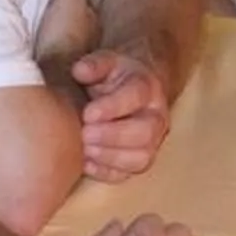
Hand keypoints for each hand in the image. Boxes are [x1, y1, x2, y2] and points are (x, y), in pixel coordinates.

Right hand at [34, 0, 100, 66]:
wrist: (50, 74)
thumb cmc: (65, 34)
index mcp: (90, 21)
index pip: (81, 1)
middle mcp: (84, 38)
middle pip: (70, 16)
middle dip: (59, 8)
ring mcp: (68, 52)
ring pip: (58, 30)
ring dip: (49, 23)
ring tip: (32, 14)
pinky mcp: (52, 63)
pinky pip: (47, 43)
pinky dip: (40, 36)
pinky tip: (28, 34)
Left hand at [70, 48, 171, 180]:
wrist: (130, 90)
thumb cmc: (114, 77)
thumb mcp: (106, 61)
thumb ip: (94, 64)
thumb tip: (80, 71)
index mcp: (147, 87)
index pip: (137, 96)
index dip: (113, 107)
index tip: (87, 114)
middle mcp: (156, 117)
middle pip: (145, 132)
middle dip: (113, 136)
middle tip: (85, 134)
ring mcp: (152, 142)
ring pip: (141, 158)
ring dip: (111, 157)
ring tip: (85, 150)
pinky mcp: (140, 160)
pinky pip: (128, 174)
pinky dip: (107, 172)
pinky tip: (87, 164)